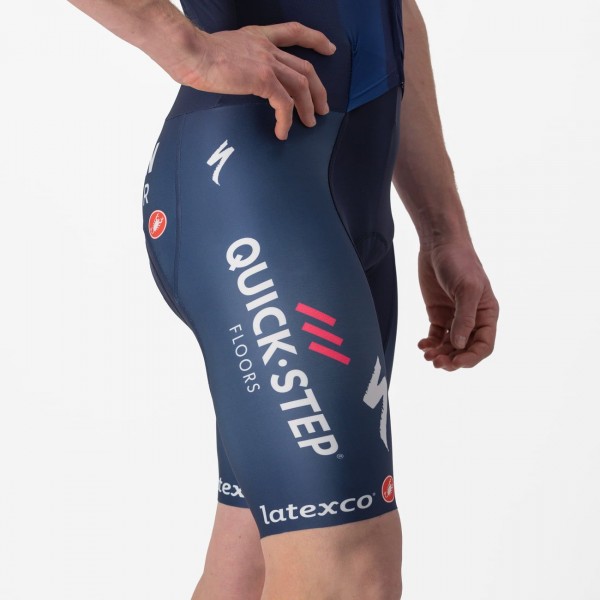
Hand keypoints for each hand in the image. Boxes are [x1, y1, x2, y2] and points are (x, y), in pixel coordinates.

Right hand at [171, 22, 335, 139]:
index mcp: (258, 37)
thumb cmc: (197, 55)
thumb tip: (237, 77)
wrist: (191, 52)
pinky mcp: (263, 79)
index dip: (315, 39)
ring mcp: (267, 62)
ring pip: (301, 85)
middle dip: (318, 89)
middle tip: (322, 107)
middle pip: (305, 67)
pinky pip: (284, 103)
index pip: (293, 32)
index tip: (328, 48)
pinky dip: (287, 120)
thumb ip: (238, 61)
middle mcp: (267, 48)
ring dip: (308, 107)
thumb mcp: (224, 51)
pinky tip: (282, 132)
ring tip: (310, 123)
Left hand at [416, 239, 498, 370]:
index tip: (455, 361)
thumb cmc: (460, 262)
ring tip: (427, 355)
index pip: (484, 345)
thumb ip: (465, 318)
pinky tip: (422, 345)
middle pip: (466, 349)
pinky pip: (436, 336)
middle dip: (453, 359)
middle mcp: (473, 319)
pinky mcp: (438, 314)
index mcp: (487, 314)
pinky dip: (430, 344)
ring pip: (450, 346)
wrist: (439, 244)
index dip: (471, 357)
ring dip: (440, 354)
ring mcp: (455, 317)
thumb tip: (460, 345)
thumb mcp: (467, 289)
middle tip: (437, 362)